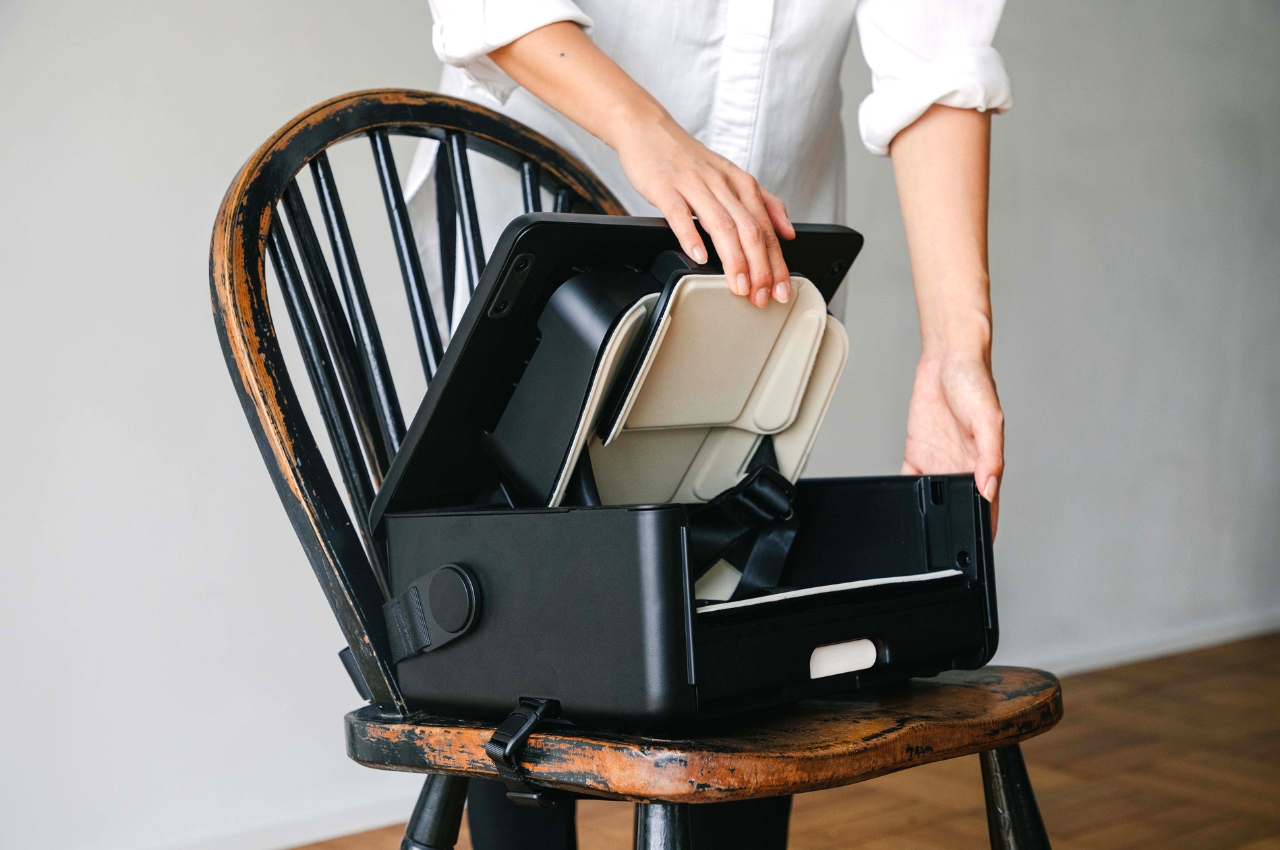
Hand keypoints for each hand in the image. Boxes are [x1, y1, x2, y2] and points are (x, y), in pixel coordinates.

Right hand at [487, 22, 793, 305]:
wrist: (647, 129)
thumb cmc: (686, 158)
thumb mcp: (731, 175)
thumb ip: (763, 202)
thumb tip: (788, 230)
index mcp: (740, 183)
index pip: (766, 228)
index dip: (776, 262)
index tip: (781, 289)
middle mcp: (722, 183)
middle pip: (749, 229)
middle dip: (760, 267)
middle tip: (763, 295)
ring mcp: (693, 185)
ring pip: (721, 224)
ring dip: (734, 259)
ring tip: (738, 285)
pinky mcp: (665, 188)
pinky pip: (680, 214)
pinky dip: (691, 236)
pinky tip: (698, 256)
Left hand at [902, 352, 1003, 534]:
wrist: (946, 359)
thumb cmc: (976, 383)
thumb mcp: (989, 419)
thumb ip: (991, 455)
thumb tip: (989, 486)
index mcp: (985, 462)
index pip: (986, 503)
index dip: (983, 525)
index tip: (978, 548)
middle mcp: (962, 466)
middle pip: (958, 504)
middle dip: (953, 524)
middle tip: (946, 547)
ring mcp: (939, 460)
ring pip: (934, 496)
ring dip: (929, 511)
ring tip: (924, 534)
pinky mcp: (918, 452)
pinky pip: (910, 479)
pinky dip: (906, 492)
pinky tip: (902, 505)